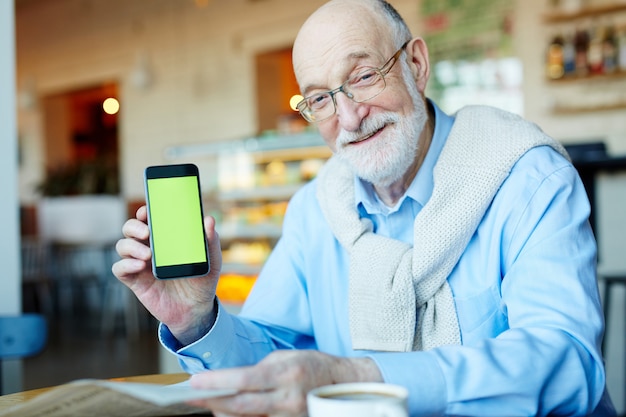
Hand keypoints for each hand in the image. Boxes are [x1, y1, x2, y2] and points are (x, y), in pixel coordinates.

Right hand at [112, 205, 221, 344]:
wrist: (195, 309)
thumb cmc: (202, 280)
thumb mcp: (211, 260)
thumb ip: (210, 241)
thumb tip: (208, 220)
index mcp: (165, 238)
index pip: (149, 219)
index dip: (145, 211)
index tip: (148, 210)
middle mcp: (149, 247)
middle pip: (130, 228)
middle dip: (134, 226)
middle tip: (147, 232)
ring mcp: (140, 263)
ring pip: (122, 245)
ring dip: (131, 246)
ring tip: (148, 254)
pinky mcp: (134, 280)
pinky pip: (120, 269)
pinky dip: (126, 264)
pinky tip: (140, 266)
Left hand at [187, 350, 382, 416]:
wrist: (345, 386)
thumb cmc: (314, 367)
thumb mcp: (287, 358)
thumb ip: (260, 370)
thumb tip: (232, 382)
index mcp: (287, 374)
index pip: (245, 380)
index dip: (217, 382)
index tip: (195, 382)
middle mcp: (288, 400)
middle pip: (241, 407)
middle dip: (212, 402)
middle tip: (191, 397)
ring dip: (225, 414)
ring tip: (211, 404)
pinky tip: (230, 412)